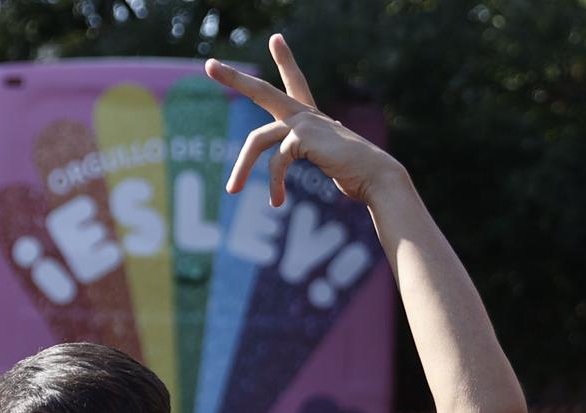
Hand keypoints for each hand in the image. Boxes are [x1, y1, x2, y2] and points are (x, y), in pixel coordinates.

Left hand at [207, 34, 408, 207]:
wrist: (375, 176)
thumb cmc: (354, 173)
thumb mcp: (327, 160)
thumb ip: (311, 154)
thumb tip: (298, 158)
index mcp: (312, 116)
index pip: (296, 82)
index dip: (287, 60)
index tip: (276, 39)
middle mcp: (305, 114)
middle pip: (262, 91)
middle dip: (234, 79)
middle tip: (210, 65)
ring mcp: (304, 122)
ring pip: (258, 139)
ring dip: (242, 167)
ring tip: (231, 190)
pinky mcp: (303, 137)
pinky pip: (276, 161)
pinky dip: (274, 183)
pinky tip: (278, 201)